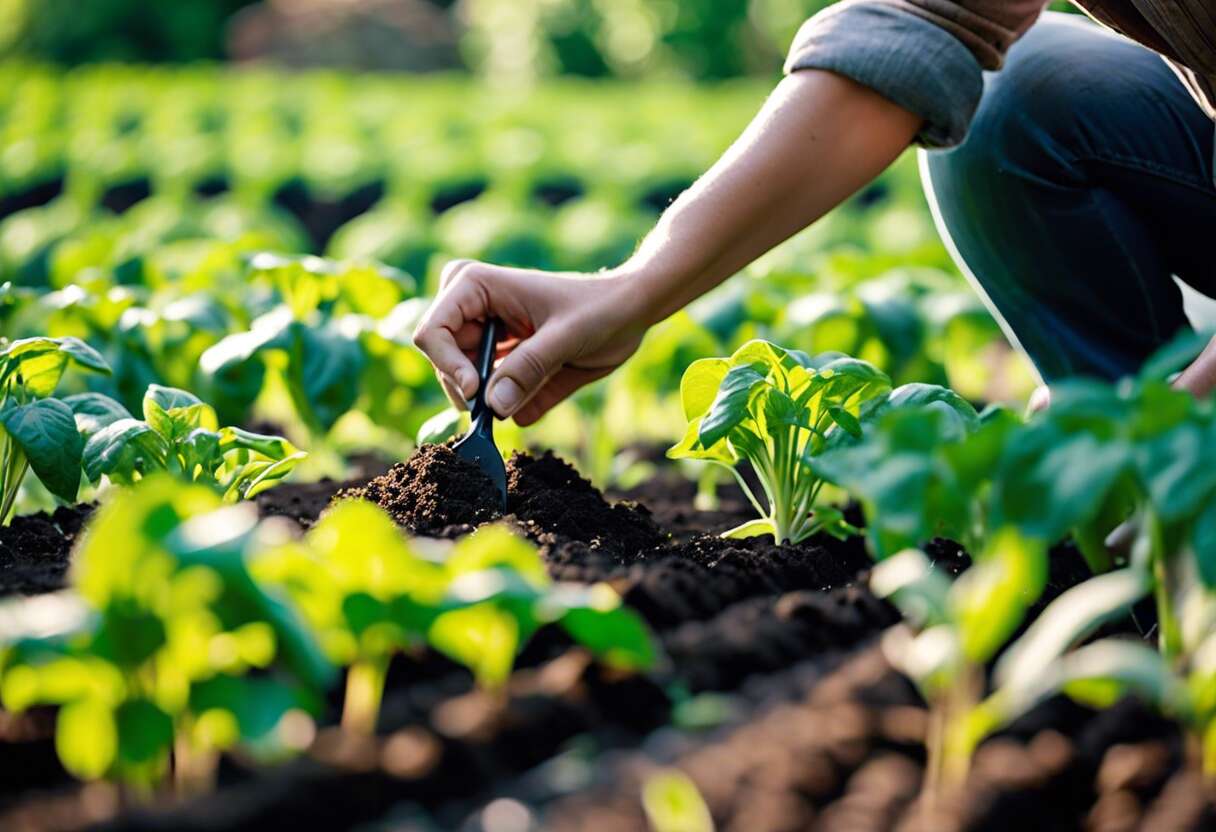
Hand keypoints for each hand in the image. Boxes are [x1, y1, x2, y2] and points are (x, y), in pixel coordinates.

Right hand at [412, 260, 647, 425]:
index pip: (433, 331)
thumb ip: (530, 369)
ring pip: (462, 381)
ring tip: (531, 390)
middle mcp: (472, 308)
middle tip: (502, 405)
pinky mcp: (501, 359)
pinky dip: (510, 405)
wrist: (630, 309)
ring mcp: (484, 334)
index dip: (448, 366)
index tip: (477, 392)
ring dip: (492, 399)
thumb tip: (493, 406)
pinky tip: (540, 390)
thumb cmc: (602, 308)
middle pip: (443, 360)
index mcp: (476, 285)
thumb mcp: (569, 337)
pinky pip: (491, 393)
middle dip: (470, 388)